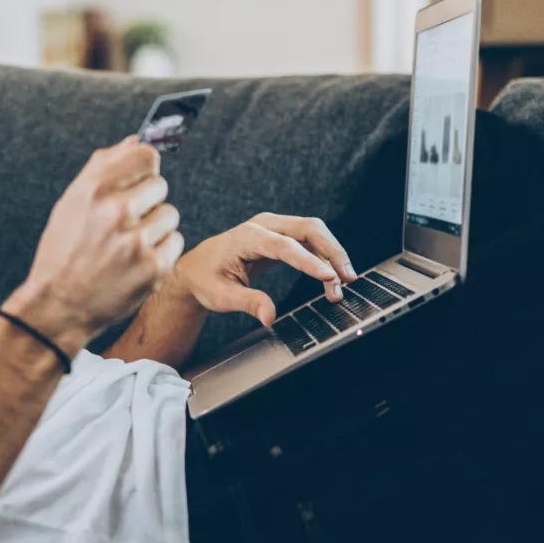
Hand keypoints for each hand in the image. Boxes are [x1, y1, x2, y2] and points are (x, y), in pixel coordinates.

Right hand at [5, 137, 183, 346]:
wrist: (58, 305)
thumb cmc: (64, 250)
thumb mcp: (71, 202)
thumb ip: (103, 166)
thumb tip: (136, 140)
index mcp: (94, 188)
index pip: (146, 155)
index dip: (144, 168)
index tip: (138, 180)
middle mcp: (116, 211)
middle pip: (160, 185)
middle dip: (147, 201)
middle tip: (125, 223)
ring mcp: (136, 241)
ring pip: (170, 214)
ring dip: (155, 227)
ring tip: (128, 245)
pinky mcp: (152, 268)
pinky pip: (175, 242)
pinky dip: (160, 251)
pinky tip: (136, 261)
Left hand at [171, 213, 355, 326]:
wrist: (195, 269)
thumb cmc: (205, 280)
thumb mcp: (221, 296)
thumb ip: (248, 303)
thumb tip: (269, 317)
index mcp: (246, 237)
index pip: (285, 246)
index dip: (309, 261)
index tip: (329, 276)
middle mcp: (262, 225)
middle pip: (308, 229)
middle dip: (332, 252)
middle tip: (347, 279)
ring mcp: (273, 228)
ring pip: (313, 232)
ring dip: (331, 255)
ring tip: (341, 285)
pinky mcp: (280, 236)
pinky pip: (308, 241)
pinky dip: (322, 257)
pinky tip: (330, 278)